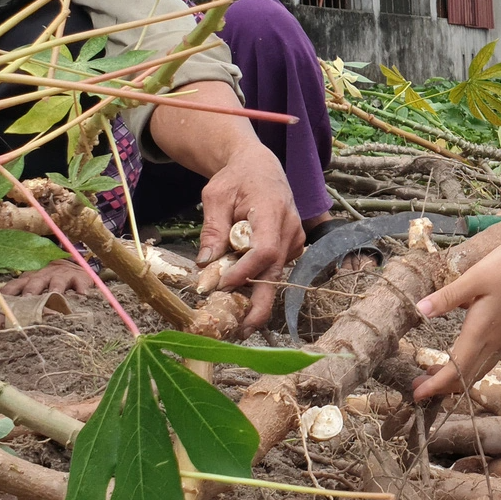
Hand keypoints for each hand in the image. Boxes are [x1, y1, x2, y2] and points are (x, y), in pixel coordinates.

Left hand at [1, 259, 100, 297]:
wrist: (72, 265)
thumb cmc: (48, 281)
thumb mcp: (32, 286)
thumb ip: (19, 297)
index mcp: (28, 280)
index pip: (13, 287)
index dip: (6, 297)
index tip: (0, 310)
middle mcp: (42, 276)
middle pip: (34, 284)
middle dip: (30, 292)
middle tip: (26, 302)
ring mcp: (61, 276)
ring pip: (56, 283)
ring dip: (54, 290)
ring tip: (54, 297)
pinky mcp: (79, 277)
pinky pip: (80, 284)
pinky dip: (81, 290)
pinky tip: (82, 296)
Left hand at [195, 149, 302, 334]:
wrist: (260, 168)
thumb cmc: (236, 178)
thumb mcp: (215, 196)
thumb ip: (213, 229)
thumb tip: (205, 264)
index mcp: (273, 211)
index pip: (265, 250)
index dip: (245, 272)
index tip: (222, 286)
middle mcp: (290, 229)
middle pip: (276, 274)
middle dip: (259, 306)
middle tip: (240, 331)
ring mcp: (294, 240)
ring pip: (273, 276)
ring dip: (252, 295)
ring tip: (230, 315)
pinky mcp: (291, 248)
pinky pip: (273, 270)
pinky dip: (255, 282)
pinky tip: (237, 290)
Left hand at [411, 187, 500, 399]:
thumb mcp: (477, 276)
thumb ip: (449, 296)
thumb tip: (420, 310)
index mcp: (481, 332)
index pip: (455, 370)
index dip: (435, 385)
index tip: (416, 395)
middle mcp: (494, 340)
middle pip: (467, 376)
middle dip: (442, 386)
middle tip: (418, 387)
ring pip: (479, 367)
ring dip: (457, 376)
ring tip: (436, 374)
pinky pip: (489, 357)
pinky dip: (472, 364)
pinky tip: (465, 353)